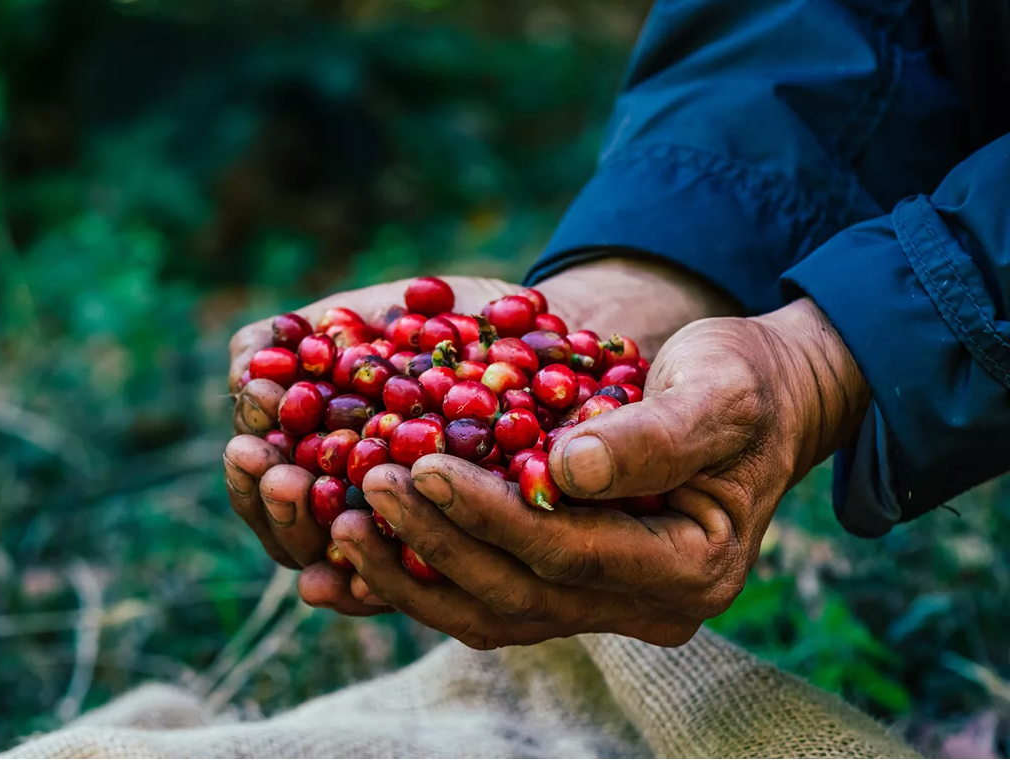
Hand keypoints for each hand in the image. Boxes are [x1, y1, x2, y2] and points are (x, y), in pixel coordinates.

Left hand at [332, 298, 869, 647]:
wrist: (757, 399)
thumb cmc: (743, 382)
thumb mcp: (720, 391)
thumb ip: (656, 433)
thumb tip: (568, 469)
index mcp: (691, 568)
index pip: (570, 552)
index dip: (492, 513)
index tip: (422, 462)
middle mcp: (646, 605)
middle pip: (519, 594)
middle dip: (434, 542)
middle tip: (365, 487)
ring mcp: (603, 603)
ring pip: (490, 611)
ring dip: (409, 573)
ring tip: (338, 523)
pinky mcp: (565, 583)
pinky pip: (482, 594)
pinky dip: (419, 574)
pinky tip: (353, 548)